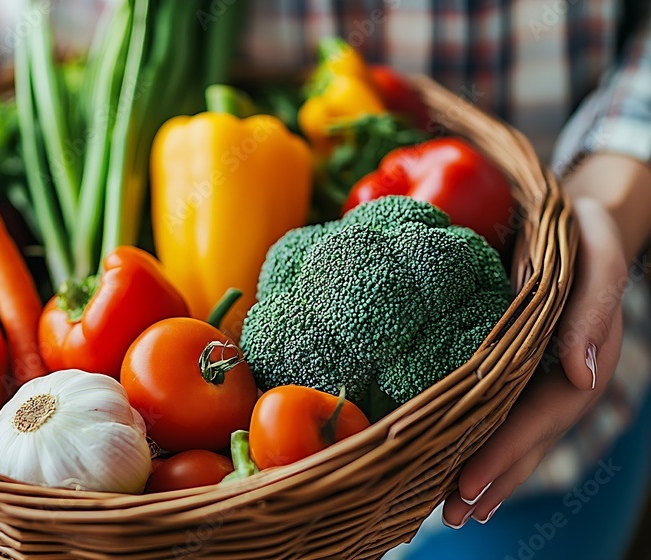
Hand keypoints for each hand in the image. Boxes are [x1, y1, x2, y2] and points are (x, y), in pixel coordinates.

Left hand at [441, 195, 629, 526]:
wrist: (571, 222)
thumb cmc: (583, 236)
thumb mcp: (597, 257)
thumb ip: (593, 311)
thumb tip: (580, 374)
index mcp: (578, 361)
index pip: (538, 419)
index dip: (504, 453)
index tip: (468, 485)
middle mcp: (557, 379)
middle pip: (523, 439)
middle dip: (489, 479)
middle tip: (450, 516)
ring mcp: (535, 377)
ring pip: (509, 433)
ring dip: (483, 473)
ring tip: (449, 513)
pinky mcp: (512, 366)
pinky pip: (492, 409)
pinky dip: (473, 440)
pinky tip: (449, 466)